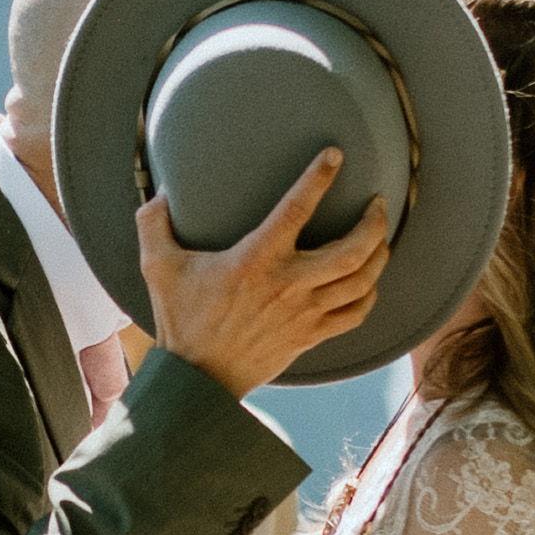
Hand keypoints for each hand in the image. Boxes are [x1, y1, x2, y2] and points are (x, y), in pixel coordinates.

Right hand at [133, 141, 388, 394]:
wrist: (197, 379)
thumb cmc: (181, 321)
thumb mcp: (158, 267)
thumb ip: (154, 224)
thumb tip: (160, 193)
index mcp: (255, 259)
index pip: (297, 208)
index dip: (319, 177)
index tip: (335, 155)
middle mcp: (288, 284)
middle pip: (352, 249)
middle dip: (374, 222)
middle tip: (379, 203)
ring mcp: (304, 313)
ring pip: (361, 281)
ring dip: (379, 255)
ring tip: (380, 237)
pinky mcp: (310, 336)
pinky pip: (355, 314)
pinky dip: (370, 295)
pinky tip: (369, 282)